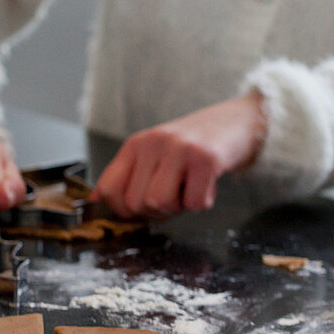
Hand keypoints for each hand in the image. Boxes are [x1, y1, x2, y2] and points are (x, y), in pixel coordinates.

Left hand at [93, 92, 266, 219]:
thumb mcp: (156, 155)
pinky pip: (194, 203)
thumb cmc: (195, 146)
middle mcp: (153, 143)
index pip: (108, 189)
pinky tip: (207, 185)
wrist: (238, 121)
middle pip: (135, 203)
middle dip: (155, 212)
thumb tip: (96, 201)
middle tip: (175, 196)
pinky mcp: (206, 158)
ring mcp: (179, 149)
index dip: (123, 210)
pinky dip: (202, 203)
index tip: (142, 209)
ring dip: (178, 208)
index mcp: (136, 144)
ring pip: (159, 203)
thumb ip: (128, 176)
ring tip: (188, 190)